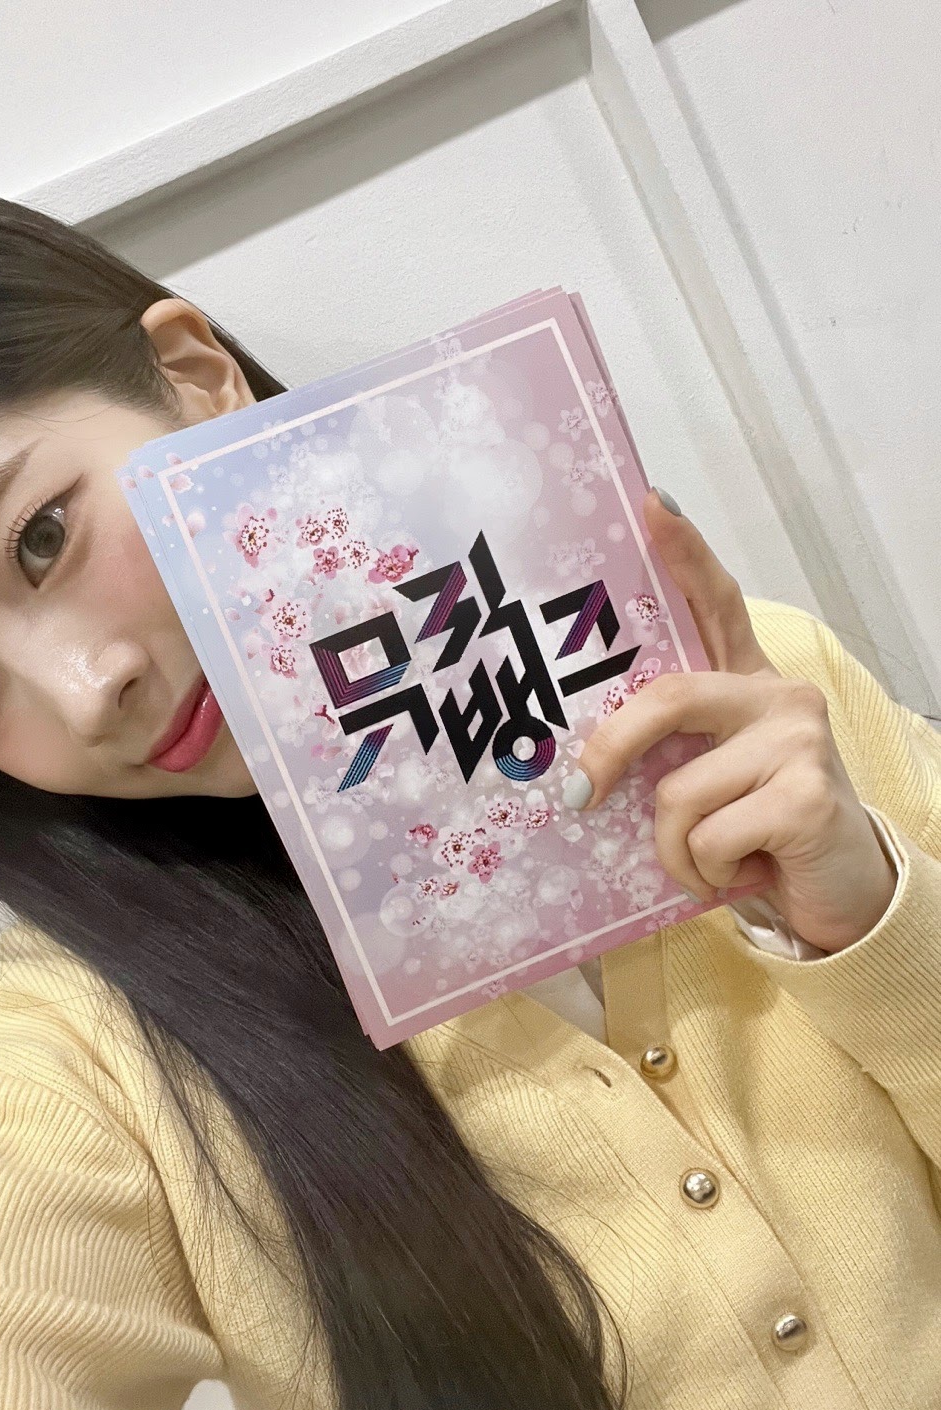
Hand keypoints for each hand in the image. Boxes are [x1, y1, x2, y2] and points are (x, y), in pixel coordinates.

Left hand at [566, 489, 895, 953]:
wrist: (839, 897)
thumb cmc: (758, 835)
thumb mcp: (709, 781)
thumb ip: (668, 754)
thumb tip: (578, 769)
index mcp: (749, 684)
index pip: (718, 604)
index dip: (686, 553)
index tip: (653, 503)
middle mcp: (779, 695)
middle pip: (669, 698)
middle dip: (612, 750)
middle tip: (582, 794)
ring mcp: (798, 740)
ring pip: (676, 790)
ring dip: (672, 849)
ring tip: (707, 862)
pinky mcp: (806, 795)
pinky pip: (705, 835)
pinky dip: (702, 872)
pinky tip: (741, 873)